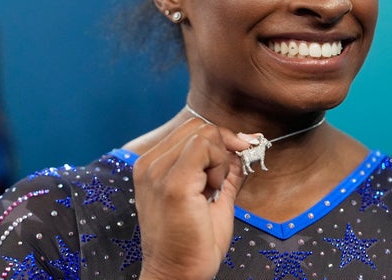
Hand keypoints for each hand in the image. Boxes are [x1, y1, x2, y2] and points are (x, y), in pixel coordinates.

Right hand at [134, 117, 248, 279]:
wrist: (177, 276)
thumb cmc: (192, 243)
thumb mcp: (211, 197)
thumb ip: (223, 171)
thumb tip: (242, 147)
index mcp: (153, 165)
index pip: (191, 129)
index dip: (220, 139)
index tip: (239, 153)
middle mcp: (149, 164)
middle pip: (198, 127)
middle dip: (221, 147)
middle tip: (221, 181)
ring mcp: (157, 172)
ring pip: (203, 134)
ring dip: (219, 159)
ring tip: (212, 190)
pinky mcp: (172, 184)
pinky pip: (204, 148)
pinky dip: (218, 165)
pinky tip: (213, 192)